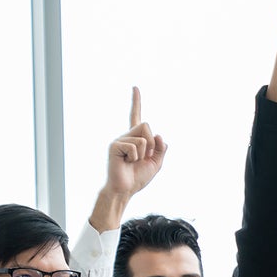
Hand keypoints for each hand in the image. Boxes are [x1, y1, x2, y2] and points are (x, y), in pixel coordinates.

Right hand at [92, 88, 166, 230]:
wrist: (125, 189)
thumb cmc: (138, 177)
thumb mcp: (156, 163)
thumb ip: (161, 149)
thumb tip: (158, 135)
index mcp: (136, 138)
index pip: (136, 116)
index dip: (136, 101)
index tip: (135, 87)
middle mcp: (127, 136)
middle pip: (146, 125)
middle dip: (152, 143)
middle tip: (144, 157)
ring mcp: (120, 140)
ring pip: (143, 137)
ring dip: (145, 152)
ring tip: (134, 162)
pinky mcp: (115, 145)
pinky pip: (136, 146)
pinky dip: (136, 157)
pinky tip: (127, 162)